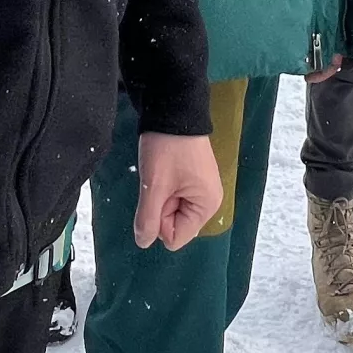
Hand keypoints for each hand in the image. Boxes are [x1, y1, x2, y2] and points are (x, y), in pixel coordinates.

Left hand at [133, 132, 221, 250]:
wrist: (174, 110)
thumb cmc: (166, 148)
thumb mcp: (154, 186)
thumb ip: (148, 219)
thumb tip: (143, 243)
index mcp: (207, 206)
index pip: (175, 237)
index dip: (159, 221)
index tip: (159, 194)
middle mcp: (209, 202)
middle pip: (174, 225)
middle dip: (160, 208)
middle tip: (160, 181)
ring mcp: (202, 190)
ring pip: (172, 211)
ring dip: (160, 197)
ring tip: (162, 174)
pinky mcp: (194, 180)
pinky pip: (174, 197)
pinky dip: (164, 188)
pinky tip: (165, 170)